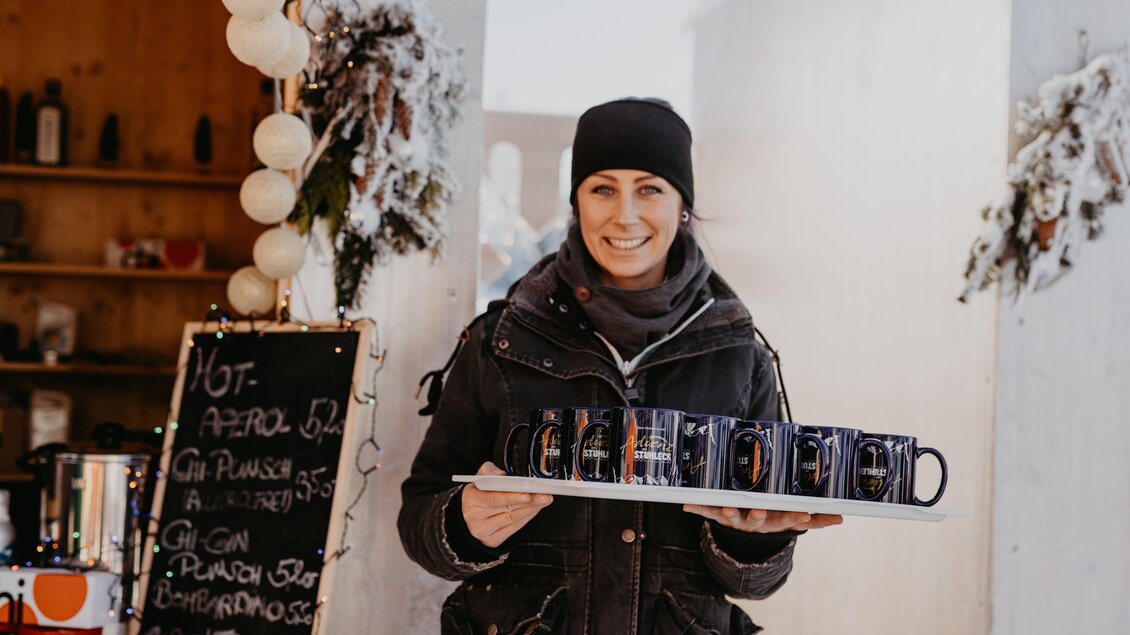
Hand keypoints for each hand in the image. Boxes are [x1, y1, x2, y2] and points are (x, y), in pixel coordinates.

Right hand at [462, 461, 553, 547]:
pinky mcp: (492, 539)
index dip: (511, 496)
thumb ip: (491, 472)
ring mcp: (483, 530)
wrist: (470, 516)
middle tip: (544, 495)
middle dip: (528, 501)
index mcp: (471, 498)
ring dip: (531, 509)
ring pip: (512, 519)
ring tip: (543, 500)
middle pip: (506, 509)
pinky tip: (535, 509)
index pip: (492, 498)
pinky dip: (527, 517)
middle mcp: (474, 516)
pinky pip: (514, 528)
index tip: (527, 493)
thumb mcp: (480, 478)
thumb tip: (505, 476)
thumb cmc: (479, 493)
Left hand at [682, 504, 842, 532]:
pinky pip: (707, 511)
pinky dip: (696, 508)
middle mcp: (755, 521)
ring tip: (726, 510)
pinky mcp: (719, 514)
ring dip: (729, 512)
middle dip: (760, 515)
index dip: (796, 517)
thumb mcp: (794, 521)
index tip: (803, 513)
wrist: (745, 536)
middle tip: (761, 510)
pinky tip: (685, 505)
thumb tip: (841, 518)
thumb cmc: (773, 519)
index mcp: (775, 520)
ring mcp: (736, 518)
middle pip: (759, 519)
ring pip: (733, 516)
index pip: (789, 519)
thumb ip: (816, 519)